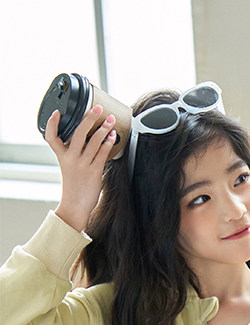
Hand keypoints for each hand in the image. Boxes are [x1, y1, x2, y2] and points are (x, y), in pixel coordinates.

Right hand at [45, 105, 116, 232]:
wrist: (75, 206)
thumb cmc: (74, 188)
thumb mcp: (69, 169)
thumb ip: (76, 155)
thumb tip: (91, 143)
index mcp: (62, 157)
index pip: (51, 137)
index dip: (52, 124)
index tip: (57, 113)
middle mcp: (70, 158)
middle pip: (78, 133)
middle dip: (89, 118)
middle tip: (98, 108)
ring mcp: (82, 165)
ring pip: (93, 141)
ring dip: (104, 129)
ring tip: (111, 120)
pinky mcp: (93, 172)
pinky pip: (102, 153)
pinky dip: (108, 143)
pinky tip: (113, 137)